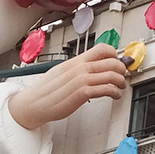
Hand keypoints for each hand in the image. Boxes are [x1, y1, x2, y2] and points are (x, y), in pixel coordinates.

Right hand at [8, 44, 126, 129]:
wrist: (31, 105)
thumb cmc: (45, 91)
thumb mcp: (62, 72)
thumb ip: (78, 68)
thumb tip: (92, 66)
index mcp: (75, 61)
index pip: (101, 48)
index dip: (115, 53)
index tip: (119, 60)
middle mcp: (79, 68)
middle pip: (111, 61)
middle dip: (122, 68)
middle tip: (123, 75)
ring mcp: (81, 80)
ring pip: (112, 75)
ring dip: (121, 81)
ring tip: (120, 86)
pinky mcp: (82, 94)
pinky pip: (106, 89)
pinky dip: (115, 92)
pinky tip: (115, 95)